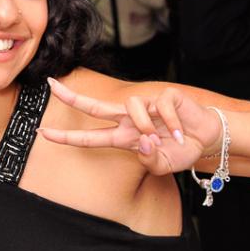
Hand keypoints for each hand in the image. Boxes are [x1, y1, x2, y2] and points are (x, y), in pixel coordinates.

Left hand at [39, 78, 221, 175]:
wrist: (206, 138)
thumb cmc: (179, 151)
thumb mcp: (163, 166)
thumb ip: (149, 160)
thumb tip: (142, 142)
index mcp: (123, 137)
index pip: (89, 137)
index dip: (66, 136)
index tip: (42, 132)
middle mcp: (128, 119)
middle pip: (93, 106)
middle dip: (70, 96)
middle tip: (49, 84)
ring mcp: (145, 106)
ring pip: (132, 107)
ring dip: (147, 126)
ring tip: (165, 138)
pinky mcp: (163, 96)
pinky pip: (160, 107)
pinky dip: (170, 123)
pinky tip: (178, 132)